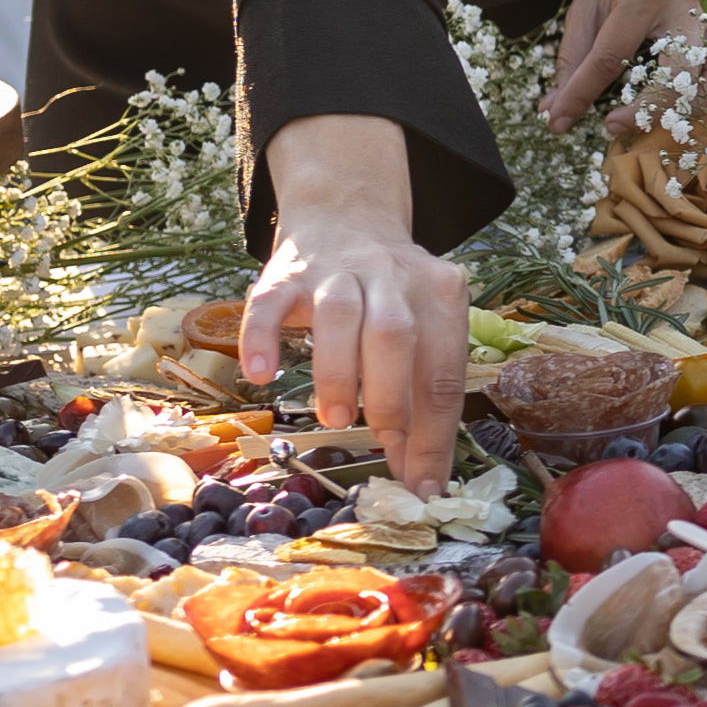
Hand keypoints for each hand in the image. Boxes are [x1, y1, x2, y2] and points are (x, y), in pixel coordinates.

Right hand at [242, 115, 469, 488]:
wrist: (347, 217)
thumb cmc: (390, 298)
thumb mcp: (422, 332)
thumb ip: (420, 396)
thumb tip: (417, 477)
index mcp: (441, 295)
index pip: (443, 375)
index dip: (433, 438)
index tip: (423, 489)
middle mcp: (393, 277)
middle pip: (398, 337)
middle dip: (390, 397)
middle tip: (377, 439)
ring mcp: (338, 271)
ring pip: (341, 315)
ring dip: (340, 373)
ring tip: (336, 418)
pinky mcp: (286, 273)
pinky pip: (269, 303)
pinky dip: (263, 338)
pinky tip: (263, 374)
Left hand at [545, 0, 706, 128]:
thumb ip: (575, 52)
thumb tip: (556, 105)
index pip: (605, 61)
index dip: (578, 98)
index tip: (558, 123)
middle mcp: (685, 11)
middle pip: (676, 78)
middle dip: (646, 113)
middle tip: (615, 125)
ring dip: (690, 110)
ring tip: (660, 118)